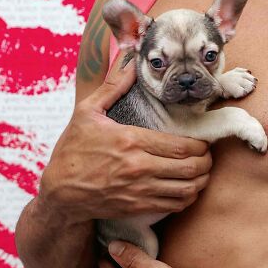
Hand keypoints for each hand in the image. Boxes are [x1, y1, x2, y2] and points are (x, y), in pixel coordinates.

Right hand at [38, 55, 211, 225]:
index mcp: (130, 140)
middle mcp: (138, 167)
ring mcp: (139, 190)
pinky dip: (187, 198)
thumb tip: (129, 59)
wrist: (59, 193)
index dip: (201, 145)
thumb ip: (112, 86)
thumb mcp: (87, 112)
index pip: (181, 145)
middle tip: (207, 156)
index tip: (203, 141)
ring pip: (186, 189)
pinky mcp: (137, 208)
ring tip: (202, 173)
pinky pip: (174, 206)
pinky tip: (187, 189)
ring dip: (201, 181)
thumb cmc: (72, 150)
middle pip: (190, 167)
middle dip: (206, 162)